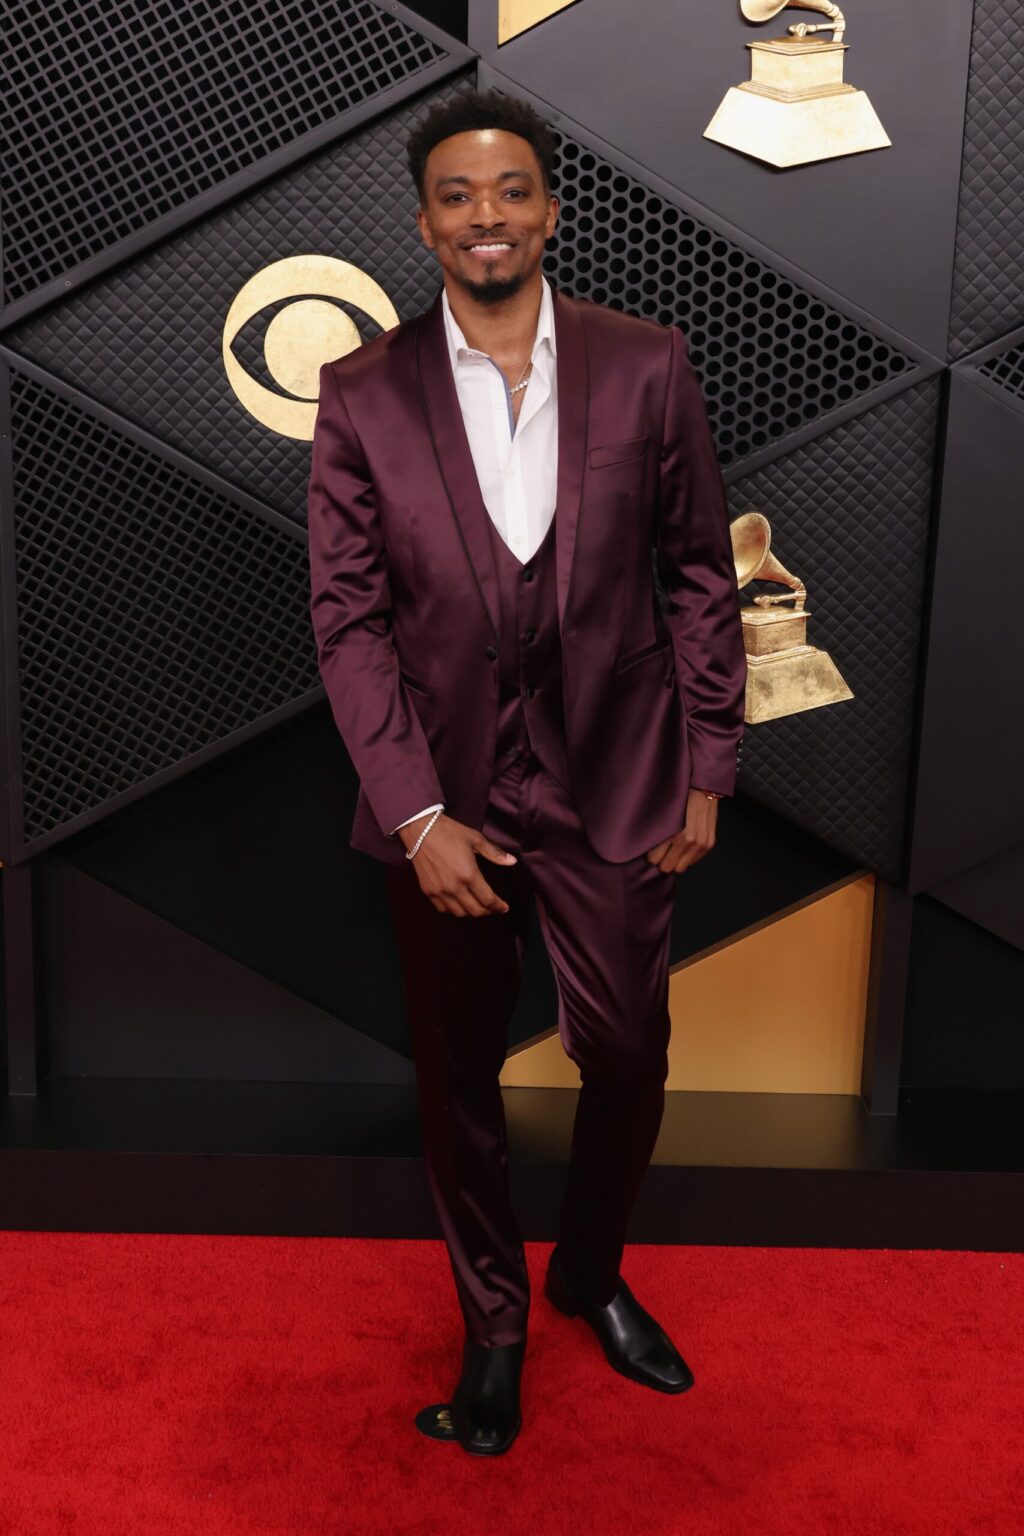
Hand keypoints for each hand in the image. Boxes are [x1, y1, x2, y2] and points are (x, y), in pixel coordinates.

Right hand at [397, 812, 517, 915]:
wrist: (420, 830)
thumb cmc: (449, 832)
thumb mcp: (475, 839)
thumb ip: (494, 853)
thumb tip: (512, 861)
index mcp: (469, 874)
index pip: (488, 899)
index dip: (498, 906)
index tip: (504, 907)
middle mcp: (454, 887)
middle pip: (475, 910)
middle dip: (487, 911)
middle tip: (493, 908)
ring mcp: (439, 891)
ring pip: (459, 913)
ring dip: (471, 912)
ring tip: (477, 905)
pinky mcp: (428, 890)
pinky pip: (443, 909)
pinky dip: (453, 909)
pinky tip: (458, 903)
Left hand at [644, 788, 718, 873]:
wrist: (703, 790)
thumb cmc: (681, 798)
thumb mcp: (663, 813)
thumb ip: (657, 832)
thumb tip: (648, 848)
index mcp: (672, 833)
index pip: (654, 859)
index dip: (652, 854)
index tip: (653, 849)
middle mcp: (687, 841)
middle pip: (667, 867)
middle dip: (663, 860)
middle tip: (662, 851)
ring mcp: (699, 844)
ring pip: (680, 868)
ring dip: (676, 860)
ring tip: (674, 849)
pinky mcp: (709, 844)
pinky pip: (693, 862)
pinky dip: (688, 856)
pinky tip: (686, 845)